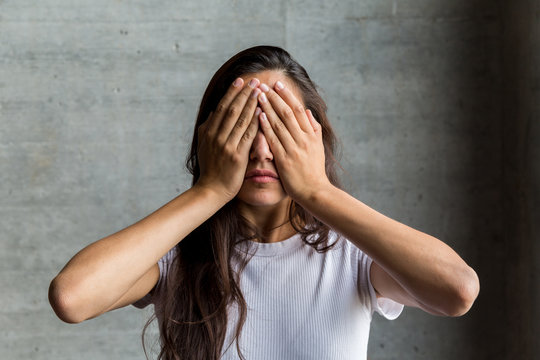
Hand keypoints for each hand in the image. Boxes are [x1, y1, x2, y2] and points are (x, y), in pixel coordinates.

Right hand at [196, 77, 261, 200]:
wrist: (211, 190)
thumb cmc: (211, 168)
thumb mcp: (204, 145)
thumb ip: (208, 128)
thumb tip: (213, 112)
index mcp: (208, 132)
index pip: (221, 107)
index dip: (232, 92)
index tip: (241, 80)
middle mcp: (215, 136)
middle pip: (231, 109)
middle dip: (243, 93)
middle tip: (254, 80)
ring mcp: (226, 145)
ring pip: (240, 119)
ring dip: (251, 103)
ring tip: (260, 90)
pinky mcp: (236, 156)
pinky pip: (248, 134)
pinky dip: (255, 121)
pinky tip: (262, 111)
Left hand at [256, 81, 331, 202]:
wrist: (314, 191)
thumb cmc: (314, 171)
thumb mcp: (318, 147)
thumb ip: (313, 128)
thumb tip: (307, 111)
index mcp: (310, 134)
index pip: (297, 109)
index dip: (287, 95)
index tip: (277, 84)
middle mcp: (303, 139)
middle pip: (286, 113)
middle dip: (273, 97)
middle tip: (263, 85)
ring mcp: (294, 149)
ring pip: (279, 123)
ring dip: (267, 107)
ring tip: (257, 95)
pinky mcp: (285, 159)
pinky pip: (273, 139)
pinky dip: (266, 126)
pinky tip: (258, 116)